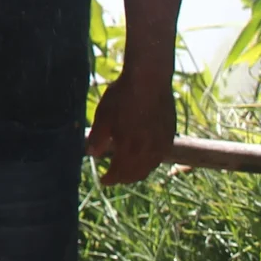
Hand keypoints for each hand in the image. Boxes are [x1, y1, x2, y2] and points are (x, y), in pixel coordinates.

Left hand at [87, 69, 175, 185]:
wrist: (149, 79)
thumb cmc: (122, 95)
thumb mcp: (103, 115)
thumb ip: (97, 138)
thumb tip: (90, 154)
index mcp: (129, 148)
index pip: (119, 173)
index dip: (110, 179)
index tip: (102, 181)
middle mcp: (148, 151)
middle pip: (135, 174)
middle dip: (123, 178)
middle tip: (114, 177)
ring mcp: (162, 144)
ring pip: (149, 168)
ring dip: (136, 172)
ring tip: (127, 170)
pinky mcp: (170, 136)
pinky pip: (159, 157)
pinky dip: (149, 163)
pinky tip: (143, 158)